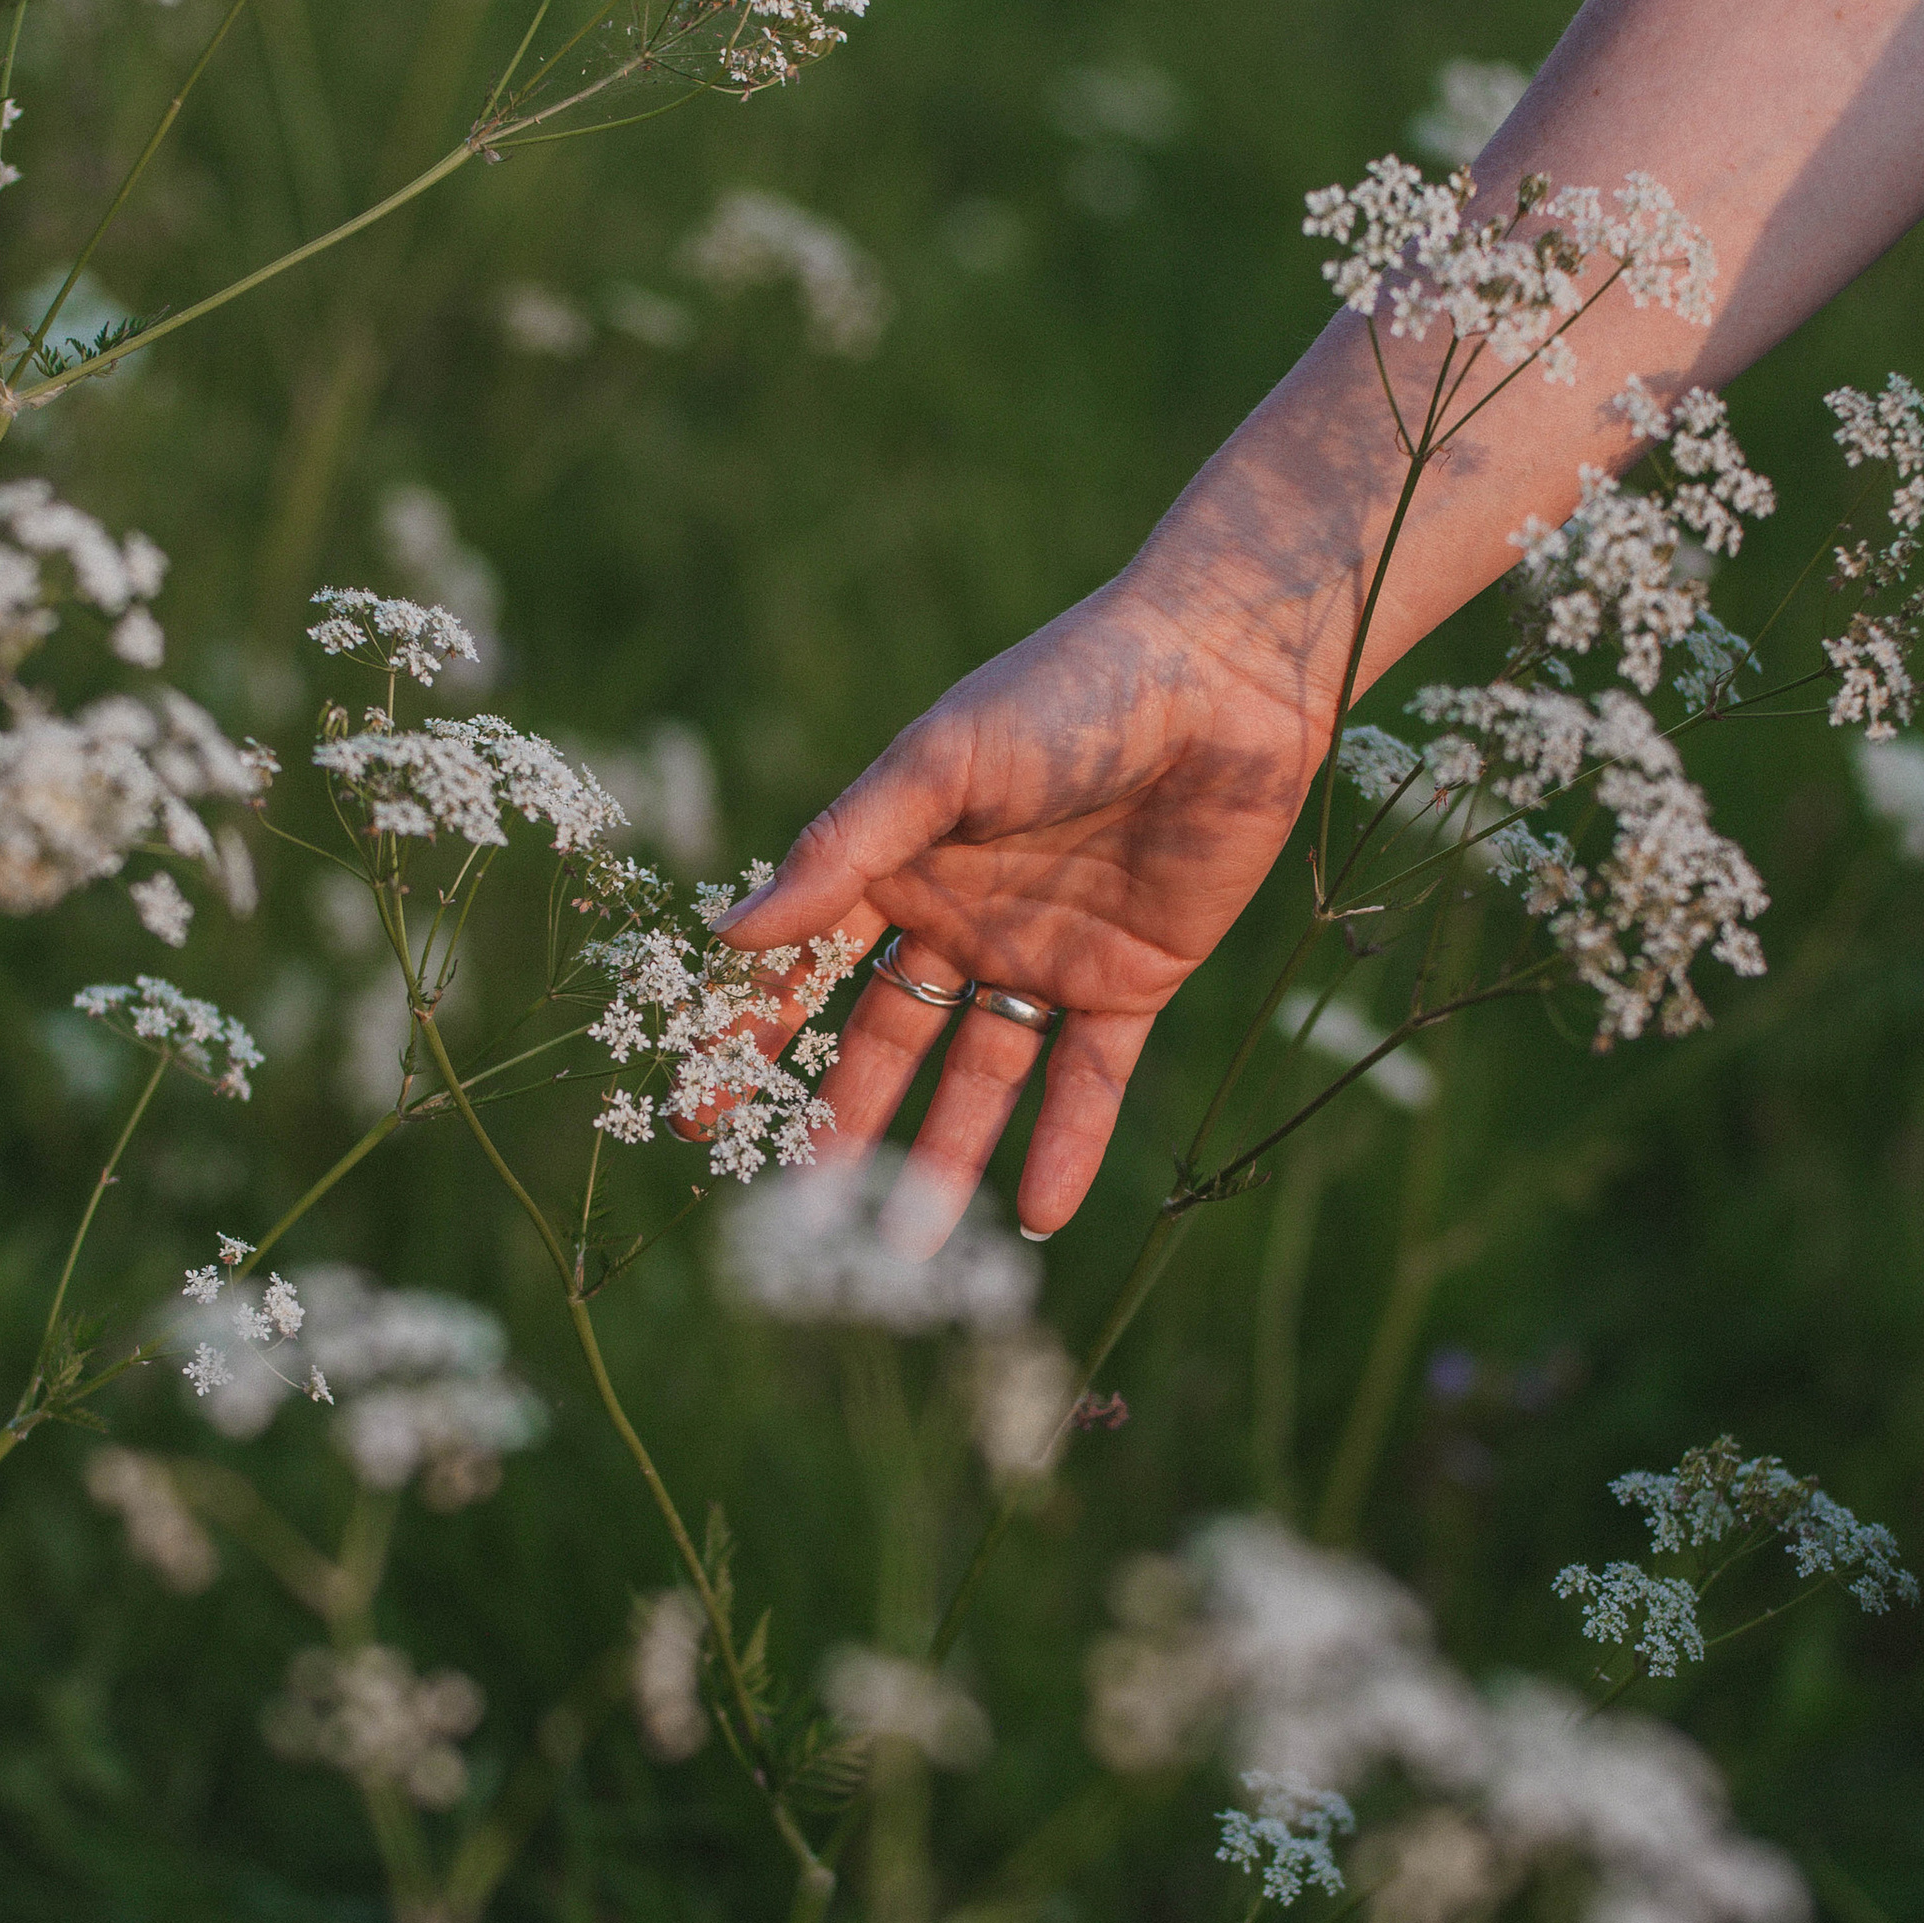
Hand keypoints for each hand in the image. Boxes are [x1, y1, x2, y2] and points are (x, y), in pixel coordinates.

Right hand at [719, 572, 1325, 1243]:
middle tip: (795, 1208)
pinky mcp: (1131, 982)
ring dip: (944, 1156)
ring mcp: (1044, 955)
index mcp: (900, 860)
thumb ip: (842, 855)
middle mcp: (961, 918)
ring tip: (906, 1247)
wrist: (1225, 676)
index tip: (697, 1116)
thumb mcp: (940, 765)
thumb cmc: (1071, 689)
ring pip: (980, 1077)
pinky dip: (1064, 1145)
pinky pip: (1088, 1080)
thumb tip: (727, 935)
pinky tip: (1037, 1216)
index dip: (750, 1038)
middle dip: (838, 1119)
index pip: (807, 967)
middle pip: (886, 1039)